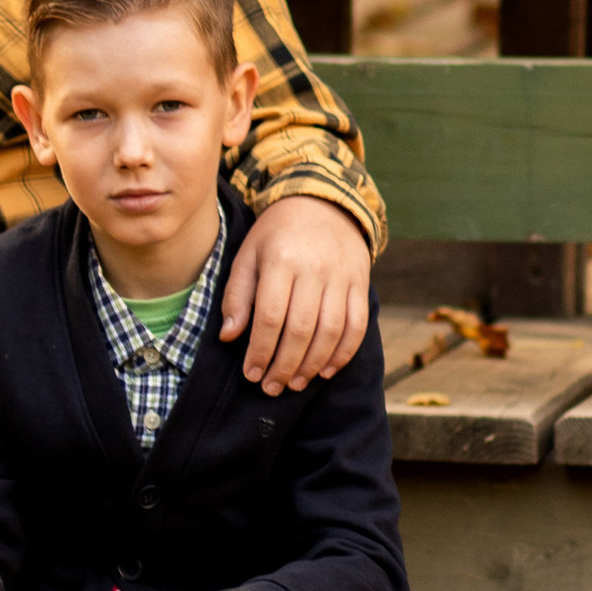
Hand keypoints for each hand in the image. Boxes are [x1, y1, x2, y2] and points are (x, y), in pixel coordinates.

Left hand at [217, 194, 370, 393]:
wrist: (323, 203)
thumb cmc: (277, 235)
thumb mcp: (248, 255)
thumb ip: (237, 296)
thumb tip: (230, 337)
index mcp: (281, 260)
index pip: (271, 316)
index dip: (260, 351)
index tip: (251, 374)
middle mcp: (315, 269)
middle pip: (302, 329)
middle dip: (284, 365)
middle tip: (271, 387)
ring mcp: (342, 277)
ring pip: (331, 332)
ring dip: (313, 365)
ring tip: (294, 383)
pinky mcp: (361, 283)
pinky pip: (358, 326)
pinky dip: (344, 353)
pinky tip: (326, 370)